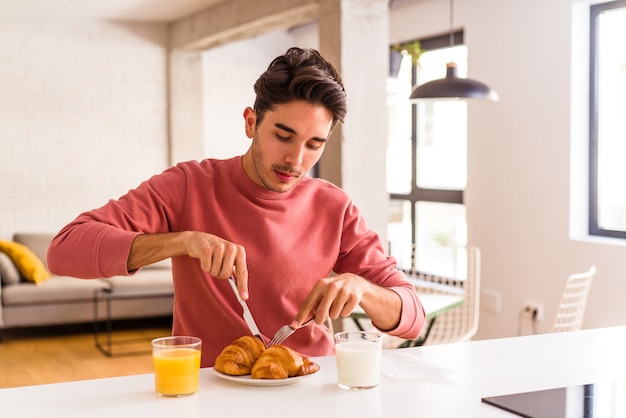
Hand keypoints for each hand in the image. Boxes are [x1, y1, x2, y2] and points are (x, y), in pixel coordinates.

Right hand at [129, 231, 248, 295]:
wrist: (198, 240)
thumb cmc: (216, 252)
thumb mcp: (229, 259)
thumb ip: (235, 272)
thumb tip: (241, 290)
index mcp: (240, 252)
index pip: (243, 272)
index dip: (243, 286)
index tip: (244, 298)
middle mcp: (231, 248)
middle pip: (226, 275)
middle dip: (219, 274)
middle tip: (217, 266)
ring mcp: (219, 247)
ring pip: (215, 272)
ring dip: (211, 270)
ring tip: (211, 260)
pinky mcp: (206, 249)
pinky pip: (206, 268)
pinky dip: (204, 266)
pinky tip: (204, 258)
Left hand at [290, 273, 368, 327]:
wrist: (355, 282)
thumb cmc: (334, 290)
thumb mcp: (322, 292)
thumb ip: (312, 305)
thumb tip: (299, 321)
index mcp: (321, 284)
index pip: (308, 303)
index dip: (301, 316)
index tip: (294, 326)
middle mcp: (332, 286)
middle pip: (320, 312)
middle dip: (319, 319)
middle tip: (321, 319)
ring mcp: (344, 291)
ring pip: (333, 315)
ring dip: (334, 314)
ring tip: (337, 305)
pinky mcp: (354, 297)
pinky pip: (344, 314)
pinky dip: (344, 313)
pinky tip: (346, 304)